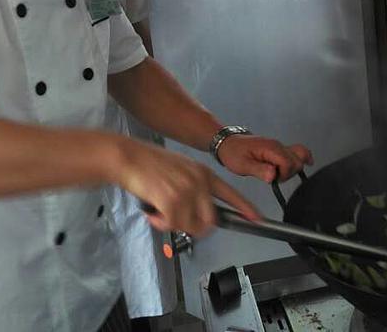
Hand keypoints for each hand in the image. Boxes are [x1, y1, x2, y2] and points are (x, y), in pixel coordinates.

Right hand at [114, 138, 260, 235]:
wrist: (129, 157)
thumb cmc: (150, 164)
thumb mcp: (181, 170)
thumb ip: (194, 187)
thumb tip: (198, 211)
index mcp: (204, 173)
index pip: (231, 193)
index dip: (246, 208)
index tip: (257, 218)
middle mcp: (200, 182)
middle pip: (211, 221)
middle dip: (195, 228)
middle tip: (178, 222)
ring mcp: (188, 192)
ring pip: (192, 226)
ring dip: (175, 225)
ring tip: (161, 213)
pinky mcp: (173, 201)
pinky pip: (173, 226)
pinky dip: (161, 225)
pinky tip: (154, 214)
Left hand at [217, 135, 313, 182]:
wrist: (227, 143)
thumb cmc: (233, 153)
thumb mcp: (242, 165)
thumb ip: (259, 170)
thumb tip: (273, 175)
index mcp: (270, 148)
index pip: (289, 163)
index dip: (284, 174)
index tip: (273, 179)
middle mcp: (277, 145)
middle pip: (297, 161)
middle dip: (289, 173)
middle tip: (274, 178)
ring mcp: (279, 146)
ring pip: (298, 156)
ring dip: (292, 169)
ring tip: (278, 174)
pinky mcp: (277, 149)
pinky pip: (295, 151)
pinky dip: (302, 158)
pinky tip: (307, 163)